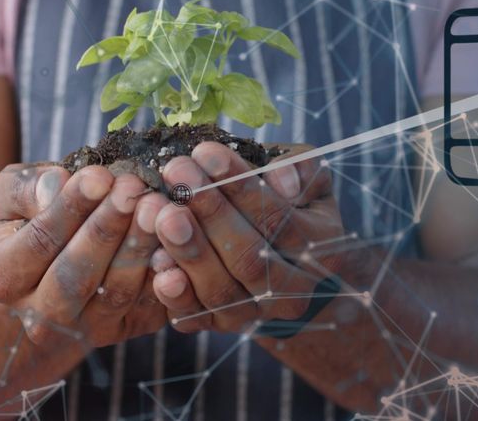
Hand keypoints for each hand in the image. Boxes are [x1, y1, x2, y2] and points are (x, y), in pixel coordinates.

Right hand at [0, 163, 168, 346]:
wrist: (46, 284)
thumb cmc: (31, 226)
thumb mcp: (12, 200)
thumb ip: (24, 188)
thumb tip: (58, 183)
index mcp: (3, 277)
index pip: (38, 242)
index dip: (69, 208)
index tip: (98, 176)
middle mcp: (40, 315)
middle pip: (76, 275)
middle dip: (107, 229)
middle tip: (132, 189)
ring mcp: (86, 328)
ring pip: (116, 293)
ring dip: (139, 248)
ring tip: (157, 207)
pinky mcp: (127, 329)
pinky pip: (150, 306)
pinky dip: (166, 276)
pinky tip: (178, 241)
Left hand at [146, 142, 346, 333]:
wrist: (285, 267)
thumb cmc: (290, 205)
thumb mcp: (307, 179)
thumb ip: (300, 169)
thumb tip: (282, 180)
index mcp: (320, 251)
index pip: (279, 219)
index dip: (241, 187)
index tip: (206, 153)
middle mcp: (292, 292)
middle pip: (249, 257)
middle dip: (210, 212)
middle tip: (177, 173)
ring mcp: (255, 313)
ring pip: (221, 289)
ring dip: (188, 250)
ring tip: (161, 212)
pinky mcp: (219, 325)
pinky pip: (194, 315)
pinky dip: (175, 293)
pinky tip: (157, 265)